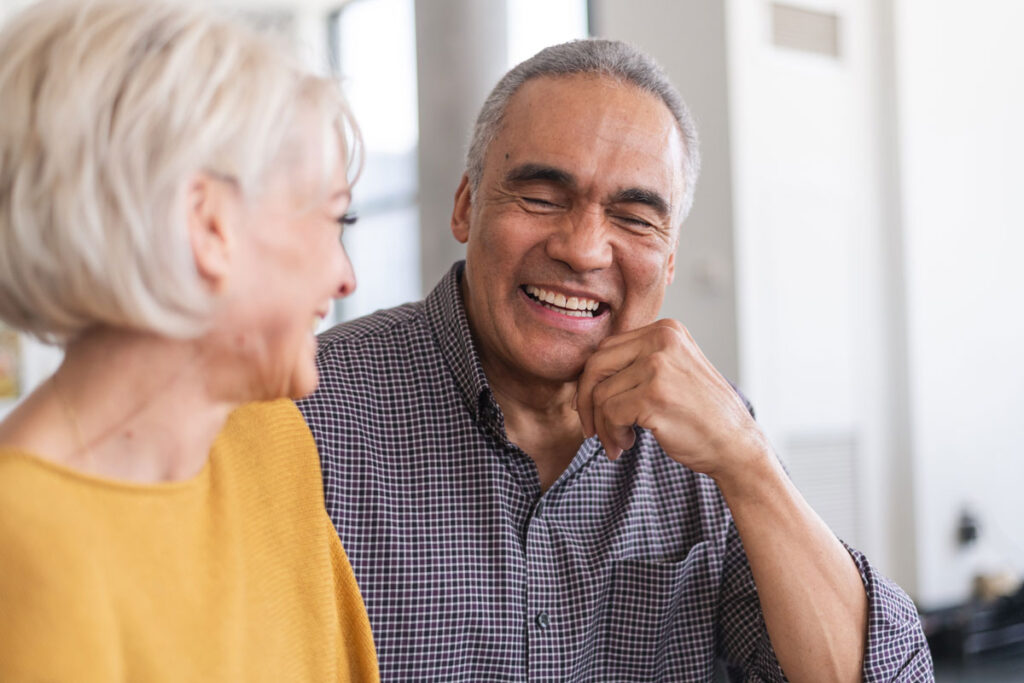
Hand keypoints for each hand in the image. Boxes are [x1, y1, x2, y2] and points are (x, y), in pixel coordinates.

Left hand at [574, 319, 765, 479]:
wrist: (736, 444)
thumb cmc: (700, 414)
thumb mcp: (672, 371)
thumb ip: (637, 362)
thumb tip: (585, 375)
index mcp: (666, 330)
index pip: (607, 348)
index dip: (592, 381)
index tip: (593, 408)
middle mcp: (662, 340)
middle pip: (596, 366)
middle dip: (587, 401)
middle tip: (592, 429)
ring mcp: (658, 366)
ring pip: (599, 393)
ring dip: (602, 425)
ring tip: (619, 441)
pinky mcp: (653, 395)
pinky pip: (609, 413)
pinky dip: (612, 434)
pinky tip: (627, 443)